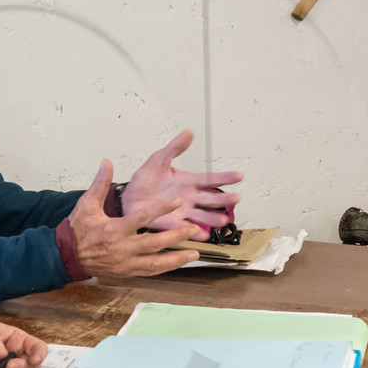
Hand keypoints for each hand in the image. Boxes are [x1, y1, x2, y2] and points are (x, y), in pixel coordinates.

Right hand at [69, 160, 200, 277]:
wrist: (67, 256)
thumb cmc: (78, 230)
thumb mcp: (87, 204)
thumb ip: (100, 184)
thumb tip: (107, 163)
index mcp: (114, 230)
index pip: (142, 218)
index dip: (161, 209)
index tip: (176, 201)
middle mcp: (122, 248)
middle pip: (154, 243)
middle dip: (176, 236)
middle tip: (193, 229)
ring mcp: (125, 263)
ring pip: (156, 263)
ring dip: (176, 259)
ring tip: (194, 253)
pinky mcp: (127, 272)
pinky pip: (150, 272)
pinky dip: (166, 268)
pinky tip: (178, 263)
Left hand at [121, 129, 242, 238]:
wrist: (128, 197)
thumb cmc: (144, 181)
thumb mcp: (158, 159)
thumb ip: (175, 148)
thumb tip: (188, 132)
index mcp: (187, 182)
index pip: (209, 179)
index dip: (225, 177)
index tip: (239, 176)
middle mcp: (188, 198)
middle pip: (210, 199)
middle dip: (223, 199)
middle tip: (236, 198)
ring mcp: (181, 211)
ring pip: (201, 216)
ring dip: (212, 219)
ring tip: (223, 221)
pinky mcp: (170, 223)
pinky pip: (183, 228)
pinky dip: (193, 232)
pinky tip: (203, 234)